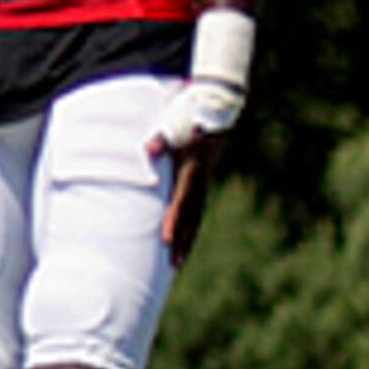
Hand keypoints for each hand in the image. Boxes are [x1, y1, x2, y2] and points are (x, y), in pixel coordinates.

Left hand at [147, 5, 253, 261]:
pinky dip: (190, 224)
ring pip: (197, 214)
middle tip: (172, 264)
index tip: (165, 238)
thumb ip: (162, 136)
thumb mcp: (175, 118)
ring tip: (177, 260)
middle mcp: (201, 177)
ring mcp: (204, 179)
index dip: (174, 219)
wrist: (218, 104)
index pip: (182, 198)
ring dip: (187, 237)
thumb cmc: (191, 110)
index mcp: (193, 165)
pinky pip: (197, 206)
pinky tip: (182, 237)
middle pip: (192, 214)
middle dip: (182, 239)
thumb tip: (149, 149)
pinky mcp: (202, 178)